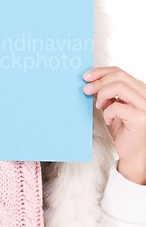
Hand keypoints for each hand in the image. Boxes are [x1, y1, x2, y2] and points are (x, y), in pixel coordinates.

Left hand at [83, 66, 145, 184]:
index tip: (86, 77)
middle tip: (86, 90)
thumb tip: (90, 82)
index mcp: (140, 90)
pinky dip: (108, 112)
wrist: (133, 154)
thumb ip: (106, 94)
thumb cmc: (123, 131)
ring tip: (99, 106)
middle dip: (98, 81)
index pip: (120, 72)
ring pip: (119, 86)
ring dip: (103, 94)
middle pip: (119, 76)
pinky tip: (108, 120)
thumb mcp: (112, 107)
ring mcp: (145, 106)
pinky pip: (118, 106)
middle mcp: (145, 95)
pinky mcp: (141, 118)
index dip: (101, 72)